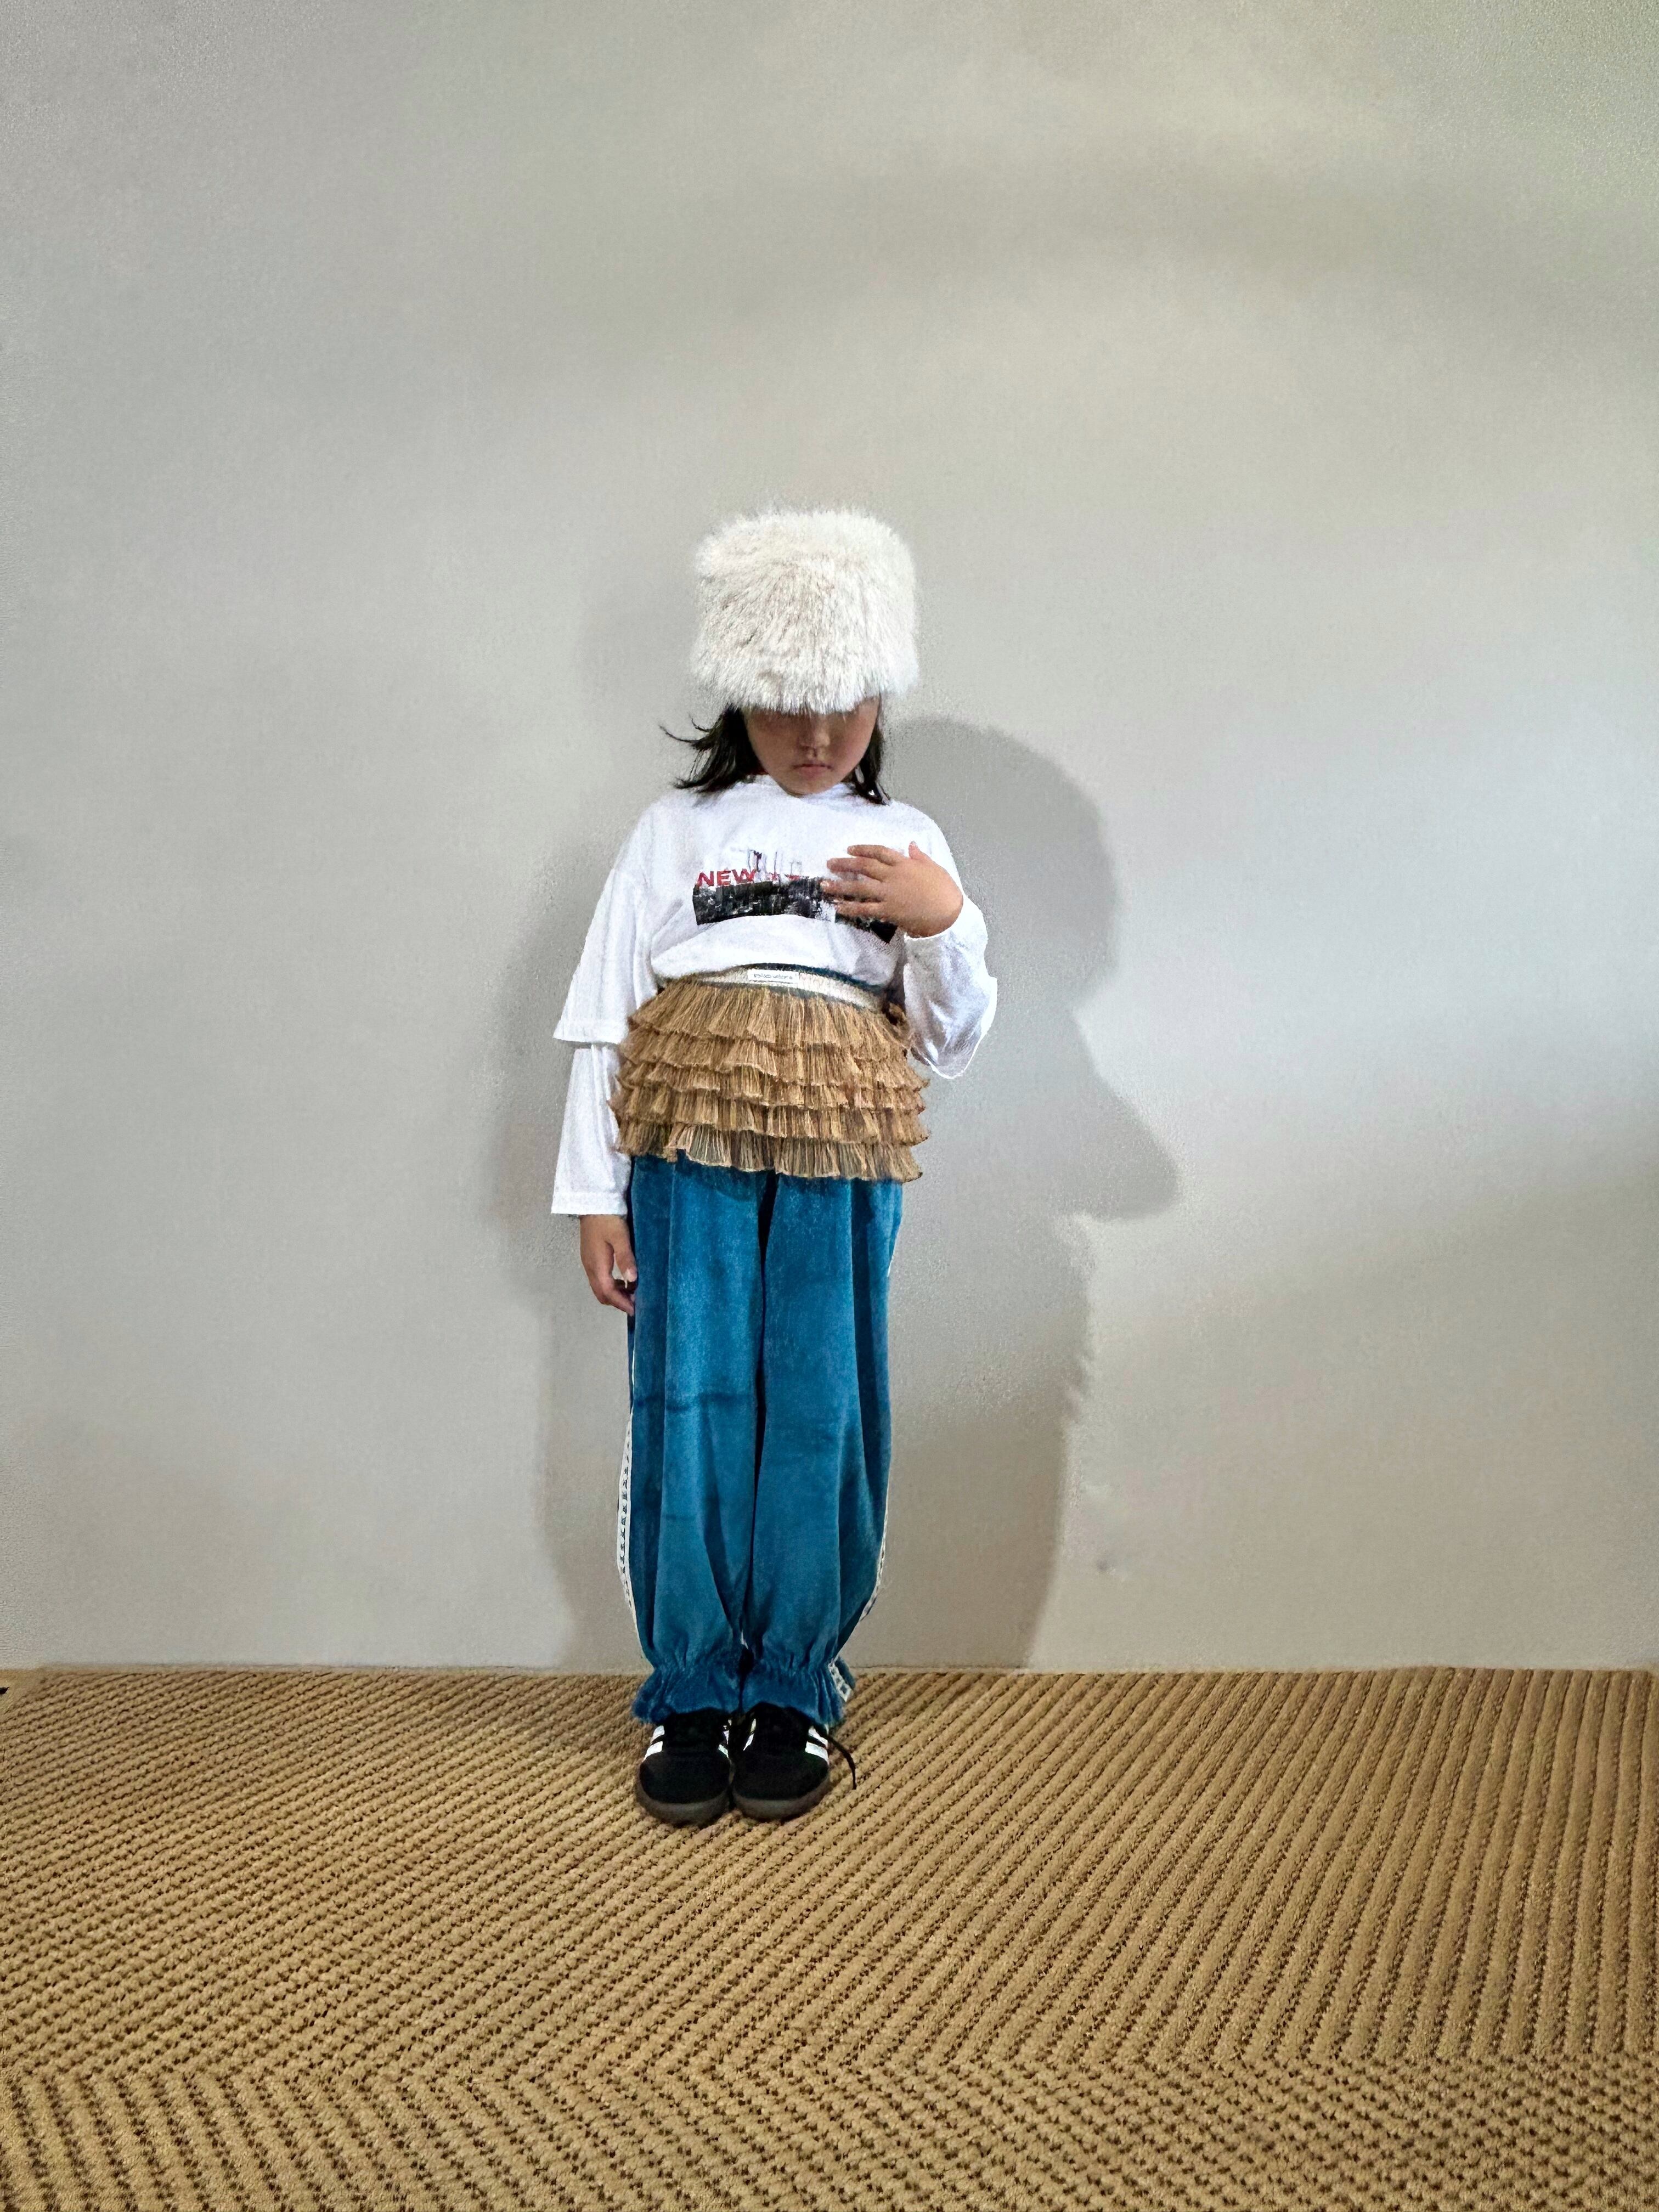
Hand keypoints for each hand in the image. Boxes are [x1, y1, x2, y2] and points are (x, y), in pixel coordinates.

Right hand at [579, 1214, 636, 1314]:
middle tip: (635, 1303)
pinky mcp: (590, 1257)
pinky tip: (623, 1279)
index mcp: (597, 1265)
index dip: (621, 1303)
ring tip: (632, 1292)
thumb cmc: (607, 1218)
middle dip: (617, 1301)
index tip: (635, 1310)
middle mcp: (590, 1267)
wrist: (592, 1202)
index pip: (608, 1292)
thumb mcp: (620, 1236)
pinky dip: (610, 1285)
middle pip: (601, 1294)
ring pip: (599, 1287)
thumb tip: (633, 1279)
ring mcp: (588, 1263)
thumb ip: (626, 1257)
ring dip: (614, 1294)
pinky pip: (598, 1279)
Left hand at [821, 841, 963, 937]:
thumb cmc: (945, 891)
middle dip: (845, 864)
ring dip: (840, 885)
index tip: (850, 849)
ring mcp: (889, 894)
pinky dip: (850, 908)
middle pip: (865, 867)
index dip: (863, 849)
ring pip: (860, 887)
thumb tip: (911, 844)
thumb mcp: (935, 868)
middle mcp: (893, 876)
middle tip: (830, 863)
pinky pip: (865, 909)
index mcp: (905, 864)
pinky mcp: (888, 911)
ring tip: (824, 885)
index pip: (880, 852)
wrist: (949, 914)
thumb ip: (920, 856)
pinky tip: (837, 906)